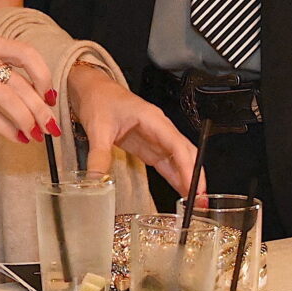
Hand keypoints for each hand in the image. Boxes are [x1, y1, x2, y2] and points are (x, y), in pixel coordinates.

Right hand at [0, 32, 56, 144]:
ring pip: (8, 100)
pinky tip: (17, 138)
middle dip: (40, 109)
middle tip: (51, 126)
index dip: (44, 77)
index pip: (26, 54)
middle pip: (20, 83)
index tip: (51, 98)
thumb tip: (42, 99)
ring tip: (36, 135)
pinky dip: (8, 129)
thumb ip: (5, 73)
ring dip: (27, 121)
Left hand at [68, 65, 193, 191]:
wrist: (91, 90)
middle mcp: (159, 128)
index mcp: (152, 119)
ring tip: (194, 201)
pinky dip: (175, 177)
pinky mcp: (147, 145)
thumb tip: (97, 180)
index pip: (177, 146)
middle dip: (195, 176)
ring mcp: (155, 137)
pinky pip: (166, 163)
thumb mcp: (98, 128)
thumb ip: (99, 155)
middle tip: (200, 200)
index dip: (187, 168)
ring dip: (187, 179)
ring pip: (178, 159)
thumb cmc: (99, 99)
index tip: (193, 187)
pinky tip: (180, 190)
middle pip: (185, 153)